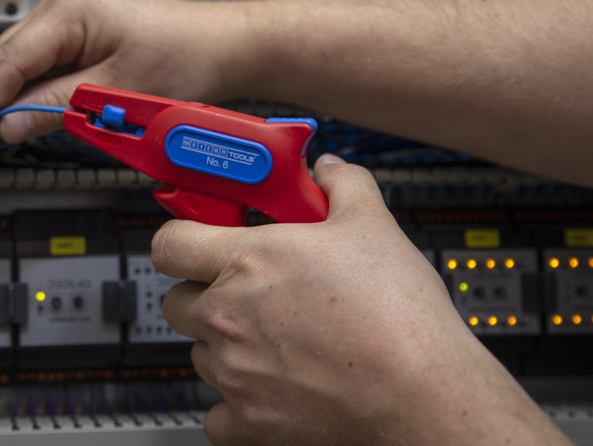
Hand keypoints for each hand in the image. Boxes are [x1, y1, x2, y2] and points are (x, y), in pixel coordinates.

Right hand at [0, 0, 256, 176]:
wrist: (223, 46)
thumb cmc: (187, 56)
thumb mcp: (118, 89)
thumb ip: (56, 106)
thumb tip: (6, 126)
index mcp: (68, 13)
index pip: (5, 66)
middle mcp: (58, 12)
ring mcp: (63, 25)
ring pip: (2, 69)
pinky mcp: (72, 41)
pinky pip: (24, 70)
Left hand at [153, 154, 571, 445]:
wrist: (423, 396)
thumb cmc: (398, 317)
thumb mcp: (374, 225)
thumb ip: (343, 186)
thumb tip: (331, 172)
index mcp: (248, 261)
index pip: (169, 243)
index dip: (181, 238)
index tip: (196, 240)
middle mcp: (228, 316)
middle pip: (177, 301)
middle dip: (204, 294)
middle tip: (245, 292)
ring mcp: (233, 373)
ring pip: (199, 354)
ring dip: (224, 347)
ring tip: (275, 341)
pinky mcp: (248, 423)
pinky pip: (216, 414)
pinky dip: (236, 406)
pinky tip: (270, 389)